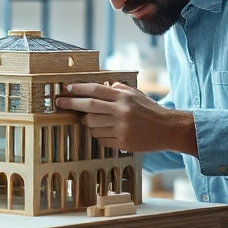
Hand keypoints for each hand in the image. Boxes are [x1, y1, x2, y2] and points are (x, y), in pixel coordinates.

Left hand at [55, 82, 198, 154]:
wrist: (168, 129)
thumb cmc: (150, 110)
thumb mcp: (136, 94)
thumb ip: (118, 89)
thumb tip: (101, 86)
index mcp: (123, 97)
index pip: (95, 90)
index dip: (78, 89)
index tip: (66, 89)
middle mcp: (121, 111)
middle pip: (89, 107)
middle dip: (71, 104)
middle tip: (60, 103)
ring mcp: (121, 128)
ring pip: (92, 125)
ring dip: (88, 123)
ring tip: (94, 120)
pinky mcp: (122, 142)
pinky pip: (100, 139)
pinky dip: (99, 135)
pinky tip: (106, 131)